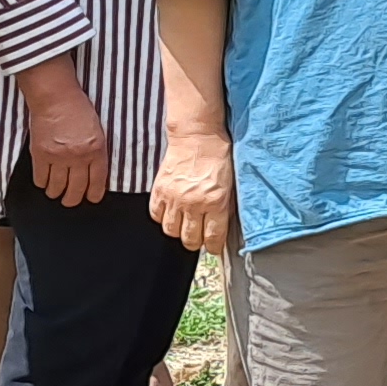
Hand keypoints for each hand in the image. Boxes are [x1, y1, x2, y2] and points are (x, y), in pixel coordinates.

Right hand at [19, 61, 110, 205]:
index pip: (97, 182)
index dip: (94, 194)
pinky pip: (40, 179)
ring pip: (56, 188)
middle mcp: (78, 157)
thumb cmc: (78, 109)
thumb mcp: (97, 131)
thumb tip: (93, 174)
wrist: (56, 97)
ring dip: (56, 193)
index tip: (91, 198)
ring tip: (55, 191)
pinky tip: (44, 179)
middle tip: (70, 200)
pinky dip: (42, 183)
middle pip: (76, 190)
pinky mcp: (40, 154)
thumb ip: (96, 152)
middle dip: (73, 199)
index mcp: (96, 150)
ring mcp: (58, 157)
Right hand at [156, 127, 239, 254]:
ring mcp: (174, 198)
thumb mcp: (230, 184)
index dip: (214, 247)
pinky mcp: (159, 190)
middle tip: (198, 236)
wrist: (197, 136)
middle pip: (190, 240)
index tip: (214, 248)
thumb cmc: (218, 157)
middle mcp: (194, 203)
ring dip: (178, 231)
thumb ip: (223, 208)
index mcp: (216, 202)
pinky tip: (171, 212)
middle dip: (196, 242)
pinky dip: (162, 217)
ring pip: (171, 231)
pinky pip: (156, 215)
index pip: (213, 238)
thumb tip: (219, 229)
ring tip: (184, 223)